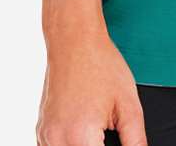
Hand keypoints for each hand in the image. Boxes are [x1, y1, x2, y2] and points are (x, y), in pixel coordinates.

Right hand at [36, 26, 145, 145]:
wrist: (74, 41)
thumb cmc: (101, 65)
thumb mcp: (128, 104)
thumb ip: (135, 140)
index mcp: (81, 137)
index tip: (113, 139)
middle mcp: (57, 140)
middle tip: (108, 134)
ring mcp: (45, 137)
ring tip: (97, 132)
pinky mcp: (41, 132)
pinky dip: (69, 145)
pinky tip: (83, 134)